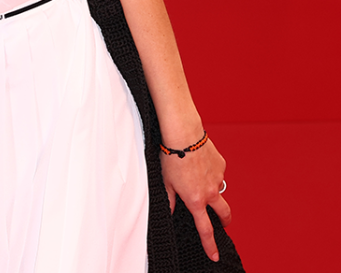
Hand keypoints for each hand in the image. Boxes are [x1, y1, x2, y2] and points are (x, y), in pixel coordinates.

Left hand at [161, 137, 230, 261]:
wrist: (184, 134)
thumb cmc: (171, 156)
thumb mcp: (165, 181)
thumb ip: (169, 199)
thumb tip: (169, 211)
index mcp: (195, 199)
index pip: (205, 228)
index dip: (209, 244)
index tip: (214, 254)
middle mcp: (210, 192)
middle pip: (224, 214)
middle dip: (225, 221)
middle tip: (222, 223)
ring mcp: (218, 178)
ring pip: (220, 190)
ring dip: (213, 191)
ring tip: (198, 178)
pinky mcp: (222, 165)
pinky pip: (217, 173)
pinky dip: (210, 172)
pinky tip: (198, 162)